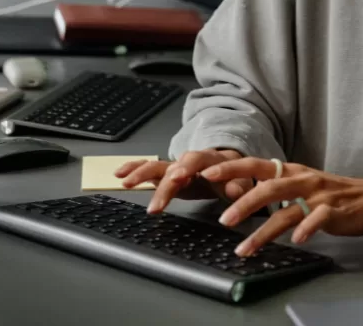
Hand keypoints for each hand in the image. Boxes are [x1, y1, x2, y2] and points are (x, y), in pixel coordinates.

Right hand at [114, 149, 252, 213]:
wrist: (228, 165)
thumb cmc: (234, 175)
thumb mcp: (243, 182)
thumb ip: (239, 187)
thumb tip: (235, 191)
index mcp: (211, 160)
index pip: (199, 160)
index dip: (189, 167)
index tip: (180, 178)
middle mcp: (190, 160)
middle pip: (175, 166)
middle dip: (164, 181)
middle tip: (156, 201)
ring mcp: (176, 166)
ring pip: (158, 166)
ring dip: (141, 172)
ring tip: (126, 182)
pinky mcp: (166, 173)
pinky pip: (148, 169)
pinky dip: (134, 168)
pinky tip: (119, 173)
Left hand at [201, 158, 362, 256]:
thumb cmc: (333, 193)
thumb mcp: (301, 183)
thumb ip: (276, 187)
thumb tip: (241, 196)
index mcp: (291, 171)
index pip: (256, 165)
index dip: (232, 168)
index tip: (207, 173)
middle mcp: (302, 180)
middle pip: (269, 187)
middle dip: (244, 203)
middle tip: (224, 219)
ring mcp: (319, 196)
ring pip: (287, 210)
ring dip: (264, 230)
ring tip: (245, 247)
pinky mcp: (335, 211)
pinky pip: (318, 219)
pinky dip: (306, 229)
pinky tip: (296, 240)